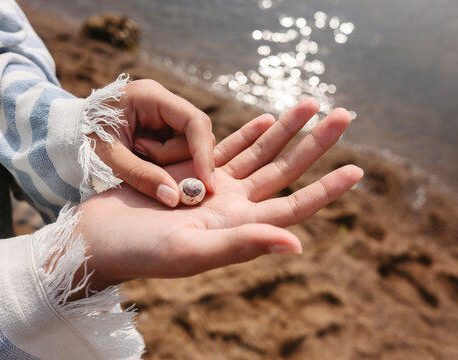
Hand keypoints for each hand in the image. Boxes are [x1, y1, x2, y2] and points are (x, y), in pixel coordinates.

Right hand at [76, 99, 362, 290]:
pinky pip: (228, 147)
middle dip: (315, 144)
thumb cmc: (141, 253)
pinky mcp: (193, 171)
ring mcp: (215, 188)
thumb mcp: (192, 252)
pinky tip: (267, 119)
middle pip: (284, 171)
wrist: (102, 237)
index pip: (293, 207)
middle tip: (344, 115)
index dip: (326, 190)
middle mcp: (234, 207)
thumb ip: (243, 244)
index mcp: (239, 228)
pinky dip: (248, 133)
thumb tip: (296, 244)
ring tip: (311, 105)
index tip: (356, 170)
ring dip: (286, 130)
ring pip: (260, 153)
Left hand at [92, 79, 214, 206]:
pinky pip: (182, 149)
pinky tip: (144, 158)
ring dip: (169, 161)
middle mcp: (164, 101)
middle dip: (176, 158)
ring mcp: (167, 114)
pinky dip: (167, 161)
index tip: (206, 183)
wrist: (70, 131)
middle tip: (143, 161)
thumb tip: (175, 199)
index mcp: (150, 96)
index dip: (204, 153)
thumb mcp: (109, 158)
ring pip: (191, 145)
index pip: (194, 121)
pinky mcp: (166, 128)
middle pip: (195, 135)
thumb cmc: (84, 138)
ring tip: (137, 157)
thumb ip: (141, 177)